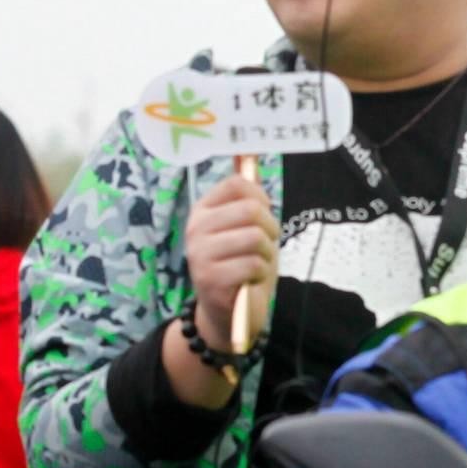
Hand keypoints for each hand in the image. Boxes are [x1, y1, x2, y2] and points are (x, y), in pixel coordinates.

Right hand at [184, 169, 277, 352]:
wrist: (227, 316)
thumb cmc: (241, 266)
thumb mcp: (245, 229)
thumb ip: (247, 197)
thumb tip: (248, 152)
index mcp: (203, 211)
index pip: (237, 184)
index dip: (262, 198)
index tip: (263, 217)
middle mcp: (196, 229)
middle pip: (251, 209)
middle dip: (270, 229)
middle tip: (265, 246)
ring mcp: (200, 254)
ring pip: (256, 237)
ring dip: (267, 255)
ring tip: (257, 266)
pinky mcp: (210, 279)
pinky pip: (253, 264)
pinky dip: (261, 274)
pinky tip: (250, 282)